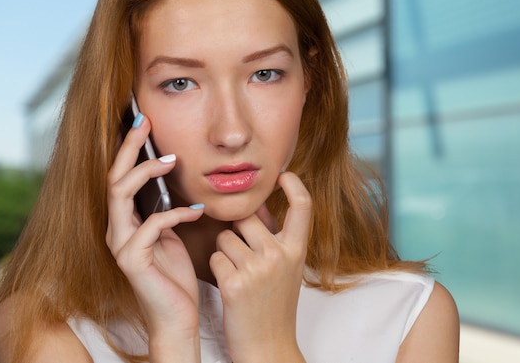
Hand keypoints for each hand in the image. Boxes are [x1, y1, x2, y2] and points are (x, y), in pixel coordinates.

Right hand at [106, 114, 203, 360]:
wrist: (176, 316)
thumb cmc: (175, 276)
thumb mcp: (171, 236)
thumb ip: (166, 212)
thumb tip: (177, 184)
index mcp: (125, 222)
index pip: (120, 177)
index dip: (129, 149)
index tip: (143, 121)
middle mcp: (116, 229)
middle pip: (113, 177)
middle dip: (128, 147)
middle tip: (145, 122)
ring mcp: (120, 244)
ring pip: (120, 194)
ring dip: (146, 172)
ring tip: (172, 160)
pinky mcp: (132, 259)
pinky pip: (151, 225)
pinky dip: (175, 214)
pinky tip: (197, 213)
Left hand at [210, 172, 310, 362]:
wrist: (269, 346)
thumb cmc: (275, 306)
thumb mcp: (287, 269)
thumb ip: (276, 237)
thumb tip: (261, 206)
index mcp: (297, 249)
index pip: (304, 204)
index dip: (294, 183)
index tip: (283, 174)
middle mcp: (280, 255)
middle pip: (247, 216)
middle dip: (238, 228)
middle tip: (244, 254)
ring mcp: (258, 269)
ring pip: (225, 237)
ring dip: (225, 252)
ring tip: (239, 274)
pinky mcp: (235, 284)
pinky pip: (216, 258)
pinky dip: (218, 270)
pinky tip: (230, 286)